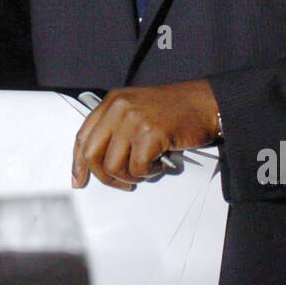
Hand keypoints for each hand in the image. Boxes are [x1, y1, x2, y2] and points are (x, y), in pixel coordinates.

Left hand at [71, 79, 220, 190]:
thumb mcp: (138, 109)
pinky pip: (137, 169)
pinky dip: (149, 173)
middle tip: (121, 183)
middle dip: (104, 176)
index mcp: (113, 101)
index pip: (83, 136)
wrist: (207, 103)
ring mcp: (133, 120)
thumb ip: (116, 127)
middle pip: (92, 154)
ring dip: (129, 176)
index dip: (78, 162)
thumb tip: (100, 161)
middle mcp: (118, 108)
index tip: (79, 178)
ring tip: (146, 169)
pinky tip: (160, 164)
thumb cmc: (178, 110)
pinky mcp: (149, 134)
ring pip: (113, 166)